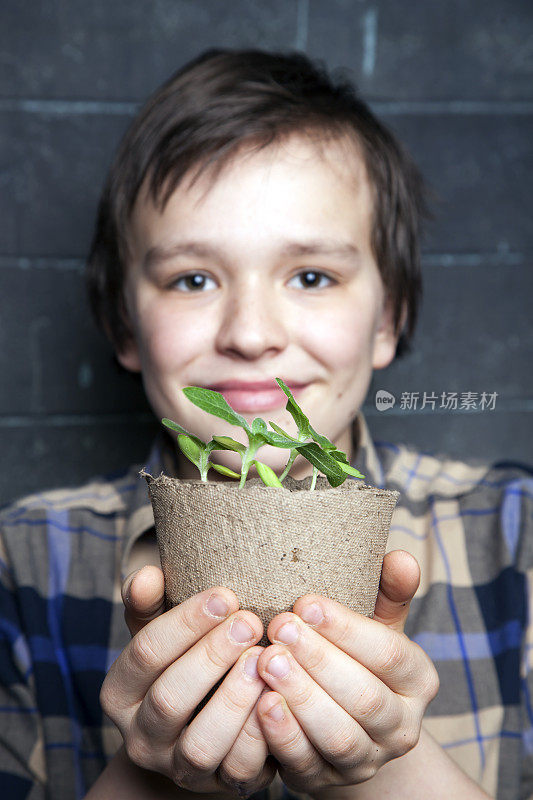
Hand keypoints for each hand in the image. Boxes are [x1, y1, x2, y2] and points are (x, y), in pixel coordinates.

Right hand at [100, 566, 276, 796]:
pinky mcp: (220, 786)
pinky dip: (261, 736)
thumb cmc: (182, 662)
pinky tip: (280, 697)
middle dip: (212, 656)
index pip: (144, 654)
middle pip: (169, 699)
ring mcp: (179, 768)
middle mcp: (141, 737)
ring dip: (235, 699)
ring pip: (201, 745)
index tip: (226, 595)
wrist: (199, 729)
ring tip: (264, 659)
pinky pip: (240, 771)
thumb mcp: (160, 631)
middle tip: (250, 622)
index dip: (185, 623)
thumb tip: (146, 575)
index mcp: (120, 692)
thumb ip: (150, 603)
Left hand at [252, 550, 439, 796]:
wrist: (345, 720)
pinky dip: (282, 736)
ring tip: (266, 661)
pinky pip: (306, 765)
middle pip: (364, 697)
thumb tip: (402, 558)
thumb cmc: (356, 655)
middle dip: (319, 660)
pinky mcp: (326, 782)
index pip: (388, 654)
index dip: (346, 629)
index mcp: (417, 679)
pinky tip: (260, 704)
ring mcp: (365, 761)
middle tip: (279, 627)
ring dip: (301, 697)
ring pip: (339, 736)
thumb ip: (389, 591)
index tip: (304, 602)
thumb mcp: (376, 622)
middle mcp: (401, 726)